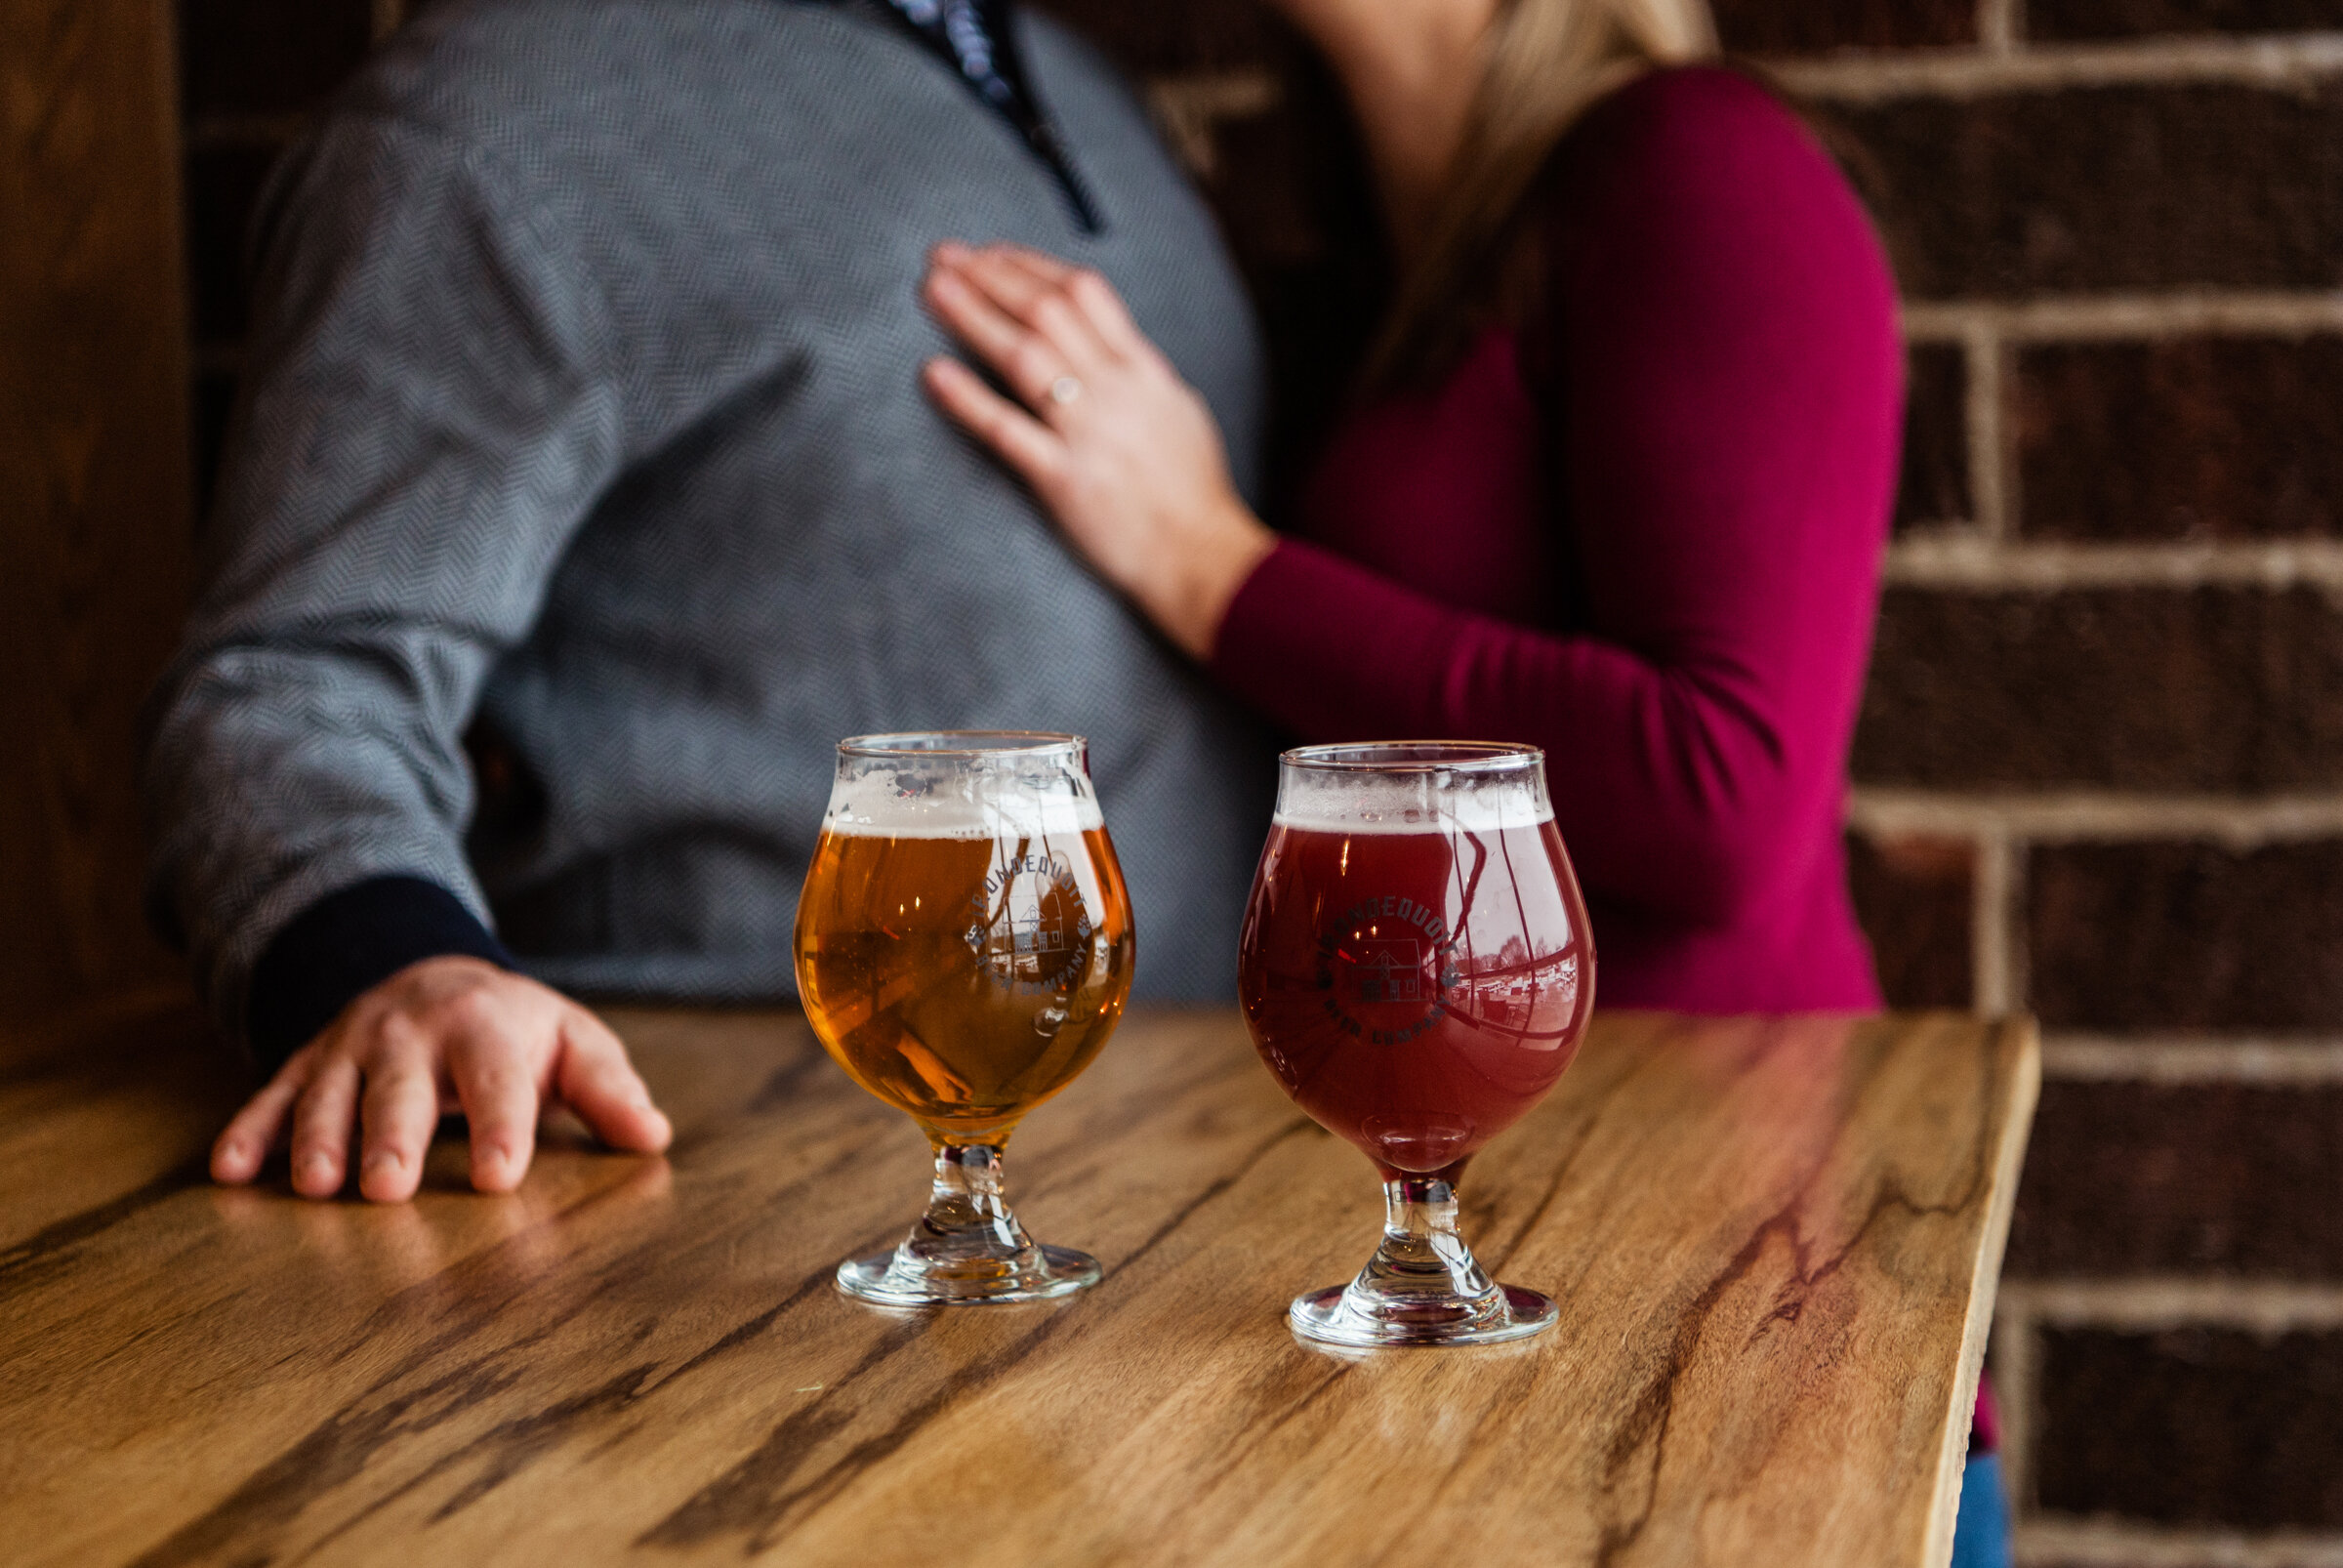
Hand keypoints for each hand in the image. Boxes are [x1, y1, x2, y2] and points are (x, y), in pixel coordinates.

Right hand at [210, 955, 671, 1201]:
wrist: (434, 975)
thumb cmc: (516, 1032)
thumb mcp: (571, 1044)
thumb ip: (608, 1089)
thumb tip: (653, 1135)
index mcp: (487, 1028)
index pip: (498, 1082)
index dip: (501, 1128)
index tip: (499, 1178)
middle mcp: (412, 1036)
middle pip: (401, 1089)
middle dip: (392, 1136)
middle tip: (386, 1188)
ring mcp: (352, 1049)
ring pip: (329, 1095)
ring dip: (318, 1140)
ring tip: (314, 1187)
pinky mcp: (307, 1065)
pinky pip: (271, 1097)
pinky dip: (248, 1132)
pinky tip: (231, 1172)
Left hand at [921, 241, 1276, 659]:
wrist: (1207, 558)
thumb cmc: (1194, 493)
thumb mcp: (1178, 413)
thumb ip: (1140, 375)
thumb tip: (1109, 346)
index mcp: (1144, 370)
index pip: (1084, 293)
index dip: (1031, 266)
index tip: (992, 253)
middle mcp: (1116, 391)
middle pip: (1045, 312)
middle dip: (990, 276)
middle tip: (944, 255)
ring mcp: (1089, 434)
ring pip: (1024, 357)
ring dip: (972, 317)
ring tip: (932, 290)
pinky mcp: (1065, 481)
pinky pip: (1008, 431)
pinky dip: (967, 399)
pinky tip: (933, 374)